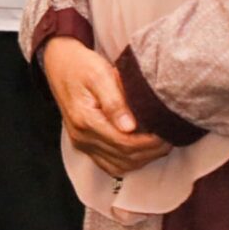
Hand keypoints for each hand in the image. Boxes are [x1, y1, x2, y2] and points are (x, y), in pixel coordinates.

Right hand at [41, 40, 171, 176]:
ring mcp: (82, 143)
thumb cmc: (82, 65)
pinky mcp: (84, 144)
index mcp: (85, 120)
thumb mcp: (100, 75)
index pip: (125, 143)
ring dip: (142, 158)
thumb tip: (130, 127)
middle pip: (124, 158)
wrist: (59, 64)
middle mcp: (81, 137)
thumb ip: (115, 101)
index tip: (166, 131)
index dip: (150, 142)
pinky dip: (129, 161)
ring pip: (119, 165)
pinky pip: (110, 164)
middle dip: (151, 151)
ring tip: (159, 142)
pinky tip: (141, 147)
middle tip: (169, 136)